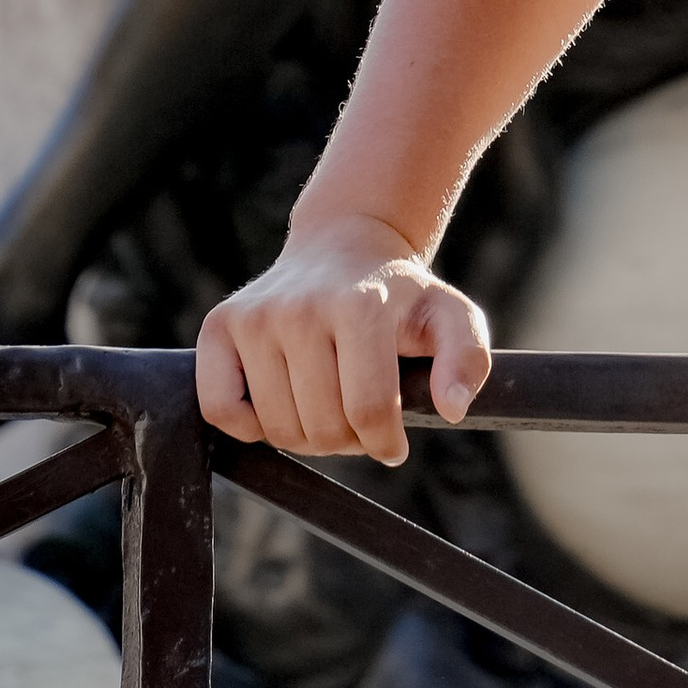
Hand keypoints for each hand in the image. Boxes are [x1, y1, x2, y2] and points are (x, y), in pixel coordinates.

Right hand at [195, 209, 492, 467]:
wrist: (344, 243)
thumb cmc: (400, 295)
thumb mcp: (450, 315)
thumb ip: (467, 358)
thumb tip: (452, 409)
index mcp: (360, 306)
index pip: (369, 412)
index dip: (385, 443)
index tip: (393, 442)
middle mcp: (301, 308)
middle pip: (322, 428)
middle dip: (349, 441)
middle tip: (360, 416)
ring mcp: (255, 316)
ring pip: (276, 428)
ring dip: (307, 436)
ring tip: (328, 404)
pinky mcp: (219, 326)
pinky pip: (221, 410)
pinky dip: (250, 426)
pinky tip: (281, 401)